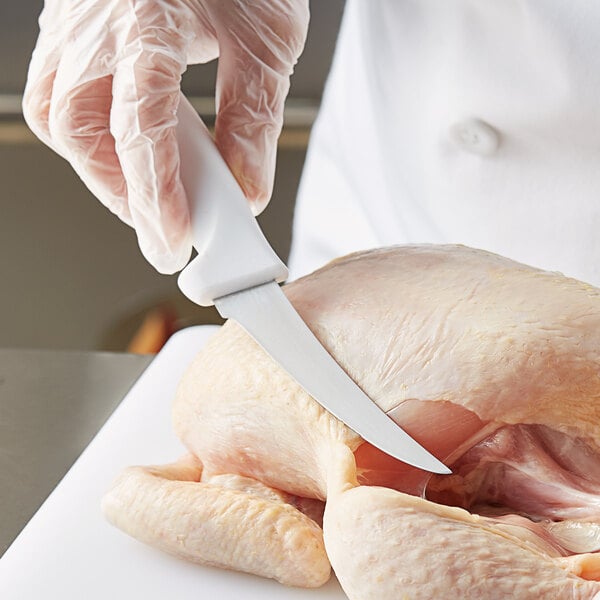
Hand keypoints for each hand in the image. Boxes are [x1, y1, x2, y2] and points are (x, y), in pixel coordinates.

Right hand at [23, 0, 308, 272]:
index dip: (156, 199)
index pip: (139, 134)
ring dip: (103, 169)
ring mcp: (76, 22)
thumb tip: (245, 187)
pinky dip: (93, 134)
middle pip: (83, 134)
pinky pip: (62, 91)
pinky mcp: (76, 24)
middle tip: (163, 227)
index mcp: (145, 22)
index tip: (173, 241)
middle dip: (124, 194)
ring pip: (61, 117)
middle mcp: (95, 24)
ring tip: (150, 195)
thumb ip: (252, 120)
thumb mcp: (267, 39)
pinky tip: (128, 147)